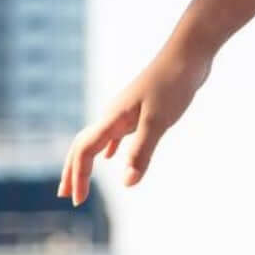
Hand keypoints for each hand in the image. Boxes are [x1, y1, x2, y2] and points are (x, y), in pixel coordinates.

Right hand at [57, 42, 213, 205]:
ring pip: (97, 139)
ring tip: (81, 179)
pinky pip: (115, 133)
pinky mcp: (140, 108)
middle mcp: (113, 114)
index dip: (79, 177)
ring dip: (87, 161)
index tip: (77, 201)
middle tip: (66, 195)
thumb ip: (142, 151)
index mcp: (113, 118)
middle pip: (83, 145)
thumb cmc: (174, 83)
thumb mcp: (159, 121)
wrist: (189, 53)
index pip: (84, 151)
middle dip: (73, 171)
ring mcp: (126, 110)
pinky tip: (111, 156)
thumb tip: (127, 184)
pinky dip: (108, 148)